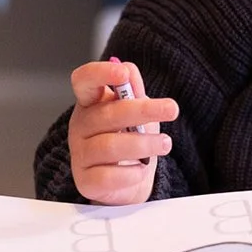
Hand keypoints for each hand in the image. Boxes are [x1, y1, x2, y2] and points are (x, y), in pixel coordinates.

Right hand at [66, 59, 178, 205]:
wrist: (127, 181)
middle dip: (143, 110)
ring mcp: (80, 155)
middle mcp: (80, 126)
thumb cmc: (129, 139)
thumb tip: (129, 69)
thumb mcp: (135, 111)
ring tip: (164, 144)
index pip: (84, 81)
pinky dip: (132, 173)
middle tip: (171, 109)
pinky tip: (142, 170)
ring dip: (144, 144)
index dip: (100, 73)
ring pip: (110, 146)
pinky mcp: (86, 182)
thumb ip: (132, 91)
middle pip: (107, 114)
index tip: (123, 74)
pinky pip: (110, 177)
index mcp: (90, 103)